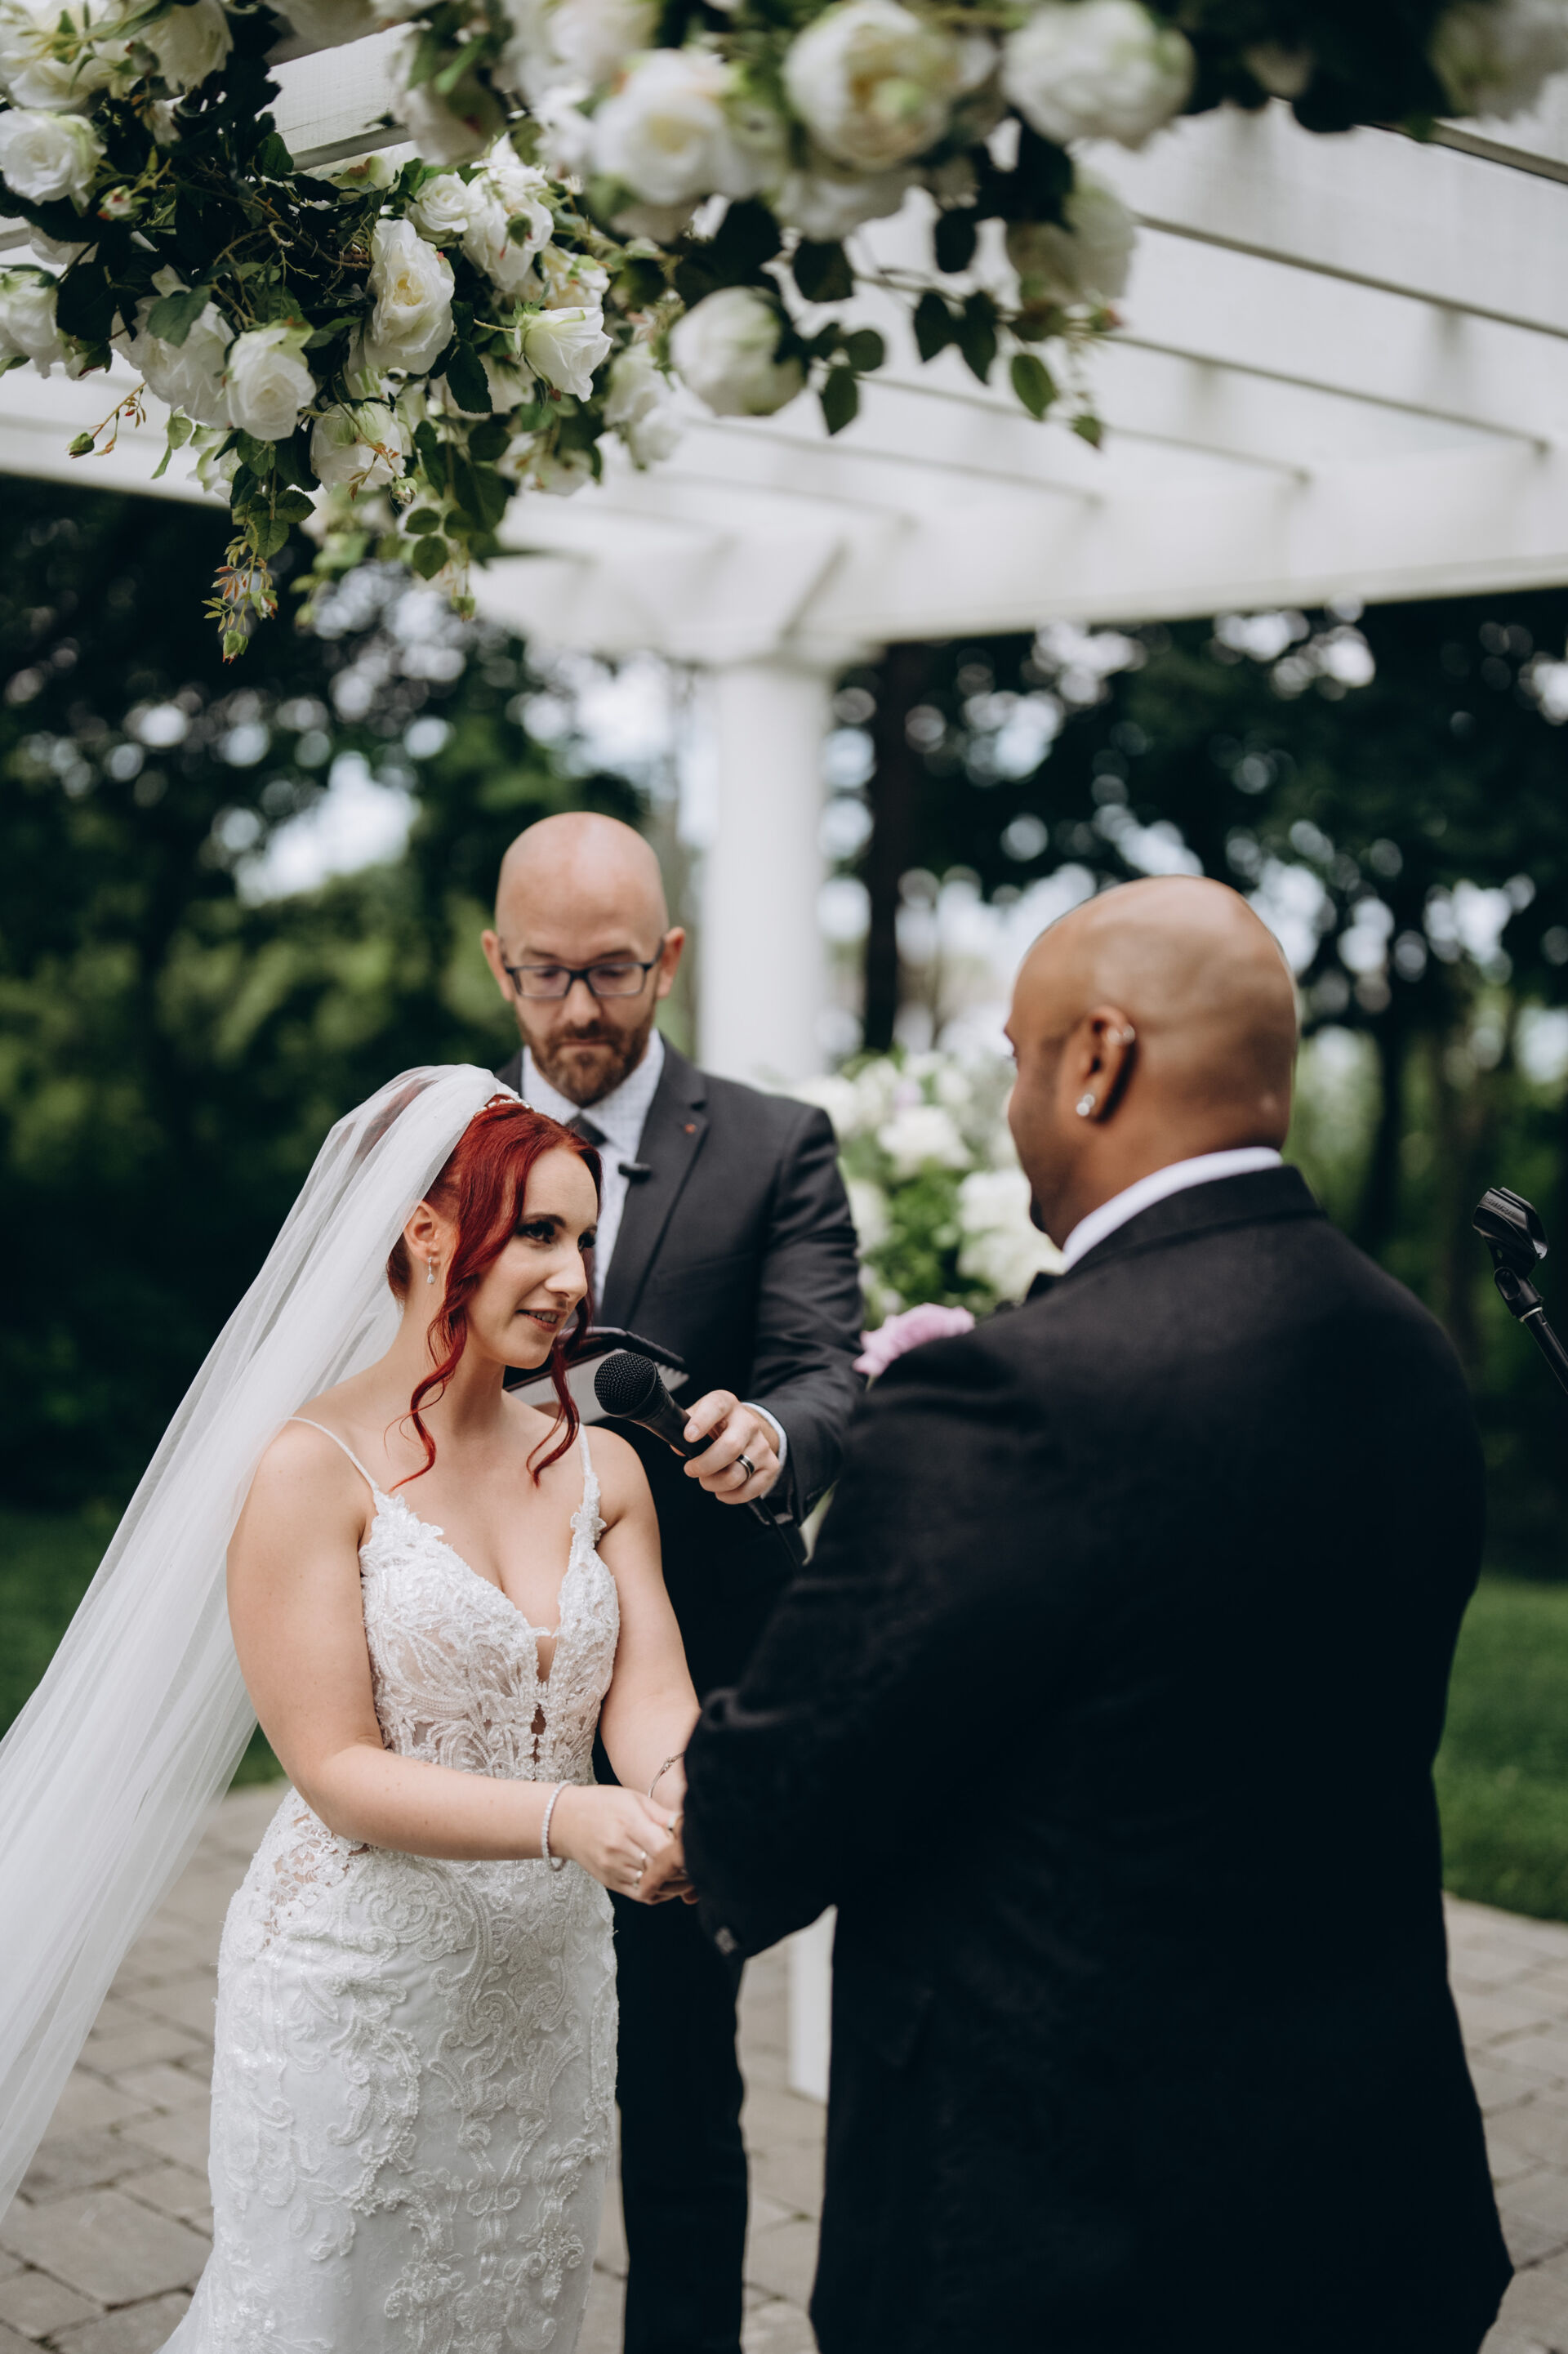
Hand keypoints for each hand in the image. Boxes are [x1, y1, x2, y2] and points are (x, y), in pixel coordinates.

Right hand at [550, 1786, 682, 1903]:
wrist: (564, 1820)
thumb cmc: (602, 1804)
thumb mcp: (634, 1799)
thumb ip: (662, 1815)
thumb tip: (689, 1824)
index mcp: (628, 1824)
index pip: (664, 1848)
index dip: (683, 1850)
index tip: (693, 1844)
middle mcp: (619, 1850)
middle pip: (661, 1869)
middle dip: (683, 1867)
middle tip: (696, 1859)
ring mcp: (613, 1870)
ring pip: (654, 1886)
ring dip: (674, 1881)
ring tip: (685, 1870)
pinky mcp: (610, 1882)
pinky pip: (641, 1895)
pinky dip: (659, 1891)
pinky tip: (666, 1880)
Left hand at [681, 1391, 780, 1504]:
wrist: (746, 1429)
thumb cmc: (716, 1425)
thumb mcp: (698, 1416)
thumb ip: (684, 1427)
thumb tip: (678, 1448)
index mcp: (726, 1404)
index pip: (716, 1406)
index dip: (701, 1422)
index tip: (688, 1437)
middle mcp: (748, 1422)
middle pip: (730, 1447)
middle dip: (705, 1465)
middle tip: (691, 1470)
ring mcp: (762, 1445)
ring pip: (737, 1474)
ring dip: (714, 1484)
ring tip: (706, 1480)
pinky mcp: (771, 1465)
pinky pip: (749, 1490)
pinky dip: (730, 1496)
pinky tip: (722, 1489)